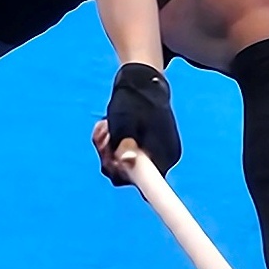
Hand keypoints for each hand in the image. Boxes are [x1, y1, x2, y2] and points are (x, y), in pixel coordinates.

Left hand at [95, 61, 177, 184]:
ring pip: (119, 165)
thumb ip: (126, 141)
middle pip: (127, 175)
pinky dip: (109, 144)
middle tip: (105, 135)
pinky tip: (107, 127)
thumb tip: (125, 162)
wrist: (142, 84)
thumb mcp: (125, 119)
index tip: (112, 160)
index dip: (126, 176)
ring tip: (106, 126)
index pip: (149, 184)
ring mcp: (151, 155)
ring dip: (106, 148)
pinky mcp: (141, 150)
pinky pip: (119, 156)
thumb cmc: (135, 100)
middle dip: (109, 157)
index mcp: (163, 156)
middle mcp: (161, 160)